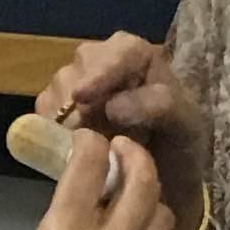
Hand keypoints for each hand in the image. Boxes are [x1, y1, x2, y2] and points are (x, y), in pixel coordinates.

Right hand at [36, 32, 208, 214]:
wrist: (164, 176)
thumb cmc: (179, 144)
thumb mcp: (187, 125)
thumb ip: (158, 107)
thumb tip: (112, 107)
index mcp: (136, 54)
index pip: (117, 54)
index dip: (98, 73)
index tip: (81, 96)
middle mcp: (100, 62)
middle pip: (78, 73)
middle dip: (80, 106)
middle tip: (96, 138)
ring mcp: (73, 85)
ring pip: (55, 97)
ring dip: (69, 125)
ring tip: (96, 148)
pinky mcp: (54, 111)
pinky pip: (42, 118)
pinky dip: (53, 135)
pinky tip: (75, 149)